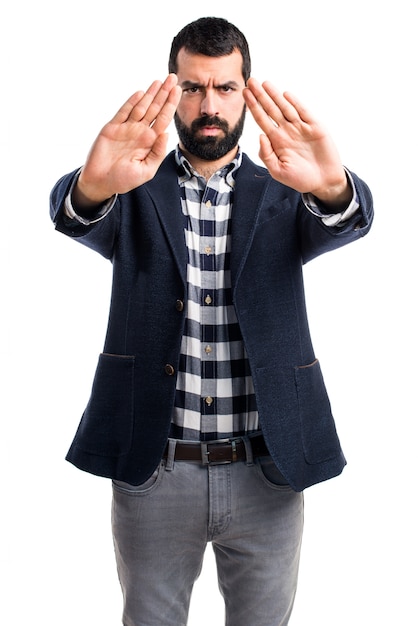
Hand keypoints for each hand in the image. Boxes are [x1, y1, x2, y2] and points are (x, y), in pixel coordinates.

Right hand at [74, 74, 181, 208]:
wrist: (100, 182)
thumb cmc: (124, 180)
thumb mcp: (146, 171)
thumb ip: (157, 153)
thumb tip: (166, 134)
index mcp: (150, 142)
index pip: (163, 119)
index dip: (171, 104)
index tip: (178, 91)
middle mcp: (140, 132)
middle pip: (155, 108)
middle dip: (164, 93)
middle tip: (172, 77)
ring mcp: (126, 129)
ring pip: (141, 107)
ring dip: (150, 94)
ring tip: (159, 80)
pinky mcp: (112, 128)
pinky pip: (123, 112)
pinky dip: (131, 102)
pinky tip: (140, 93)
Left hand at [243, 78, 350, 206]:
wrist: (323, 182)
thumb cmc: (300, 178)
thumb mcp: (278, 171)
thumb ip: (266, 155)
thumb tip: (260, 135)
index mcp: (276, 141)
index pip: (262, 119)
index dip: (253, 107)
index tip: (245, 94)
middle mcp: (287, 131)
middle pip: (271, 110)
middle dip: (261, 96)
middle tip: (250, 81)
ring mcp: (301, 127)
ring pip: (285, 108)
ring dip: (275, 96)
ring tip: (265, 83)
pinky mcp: (315, 127)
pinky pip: (303, 112)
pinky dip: (295, 103)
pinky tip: (285, 95)